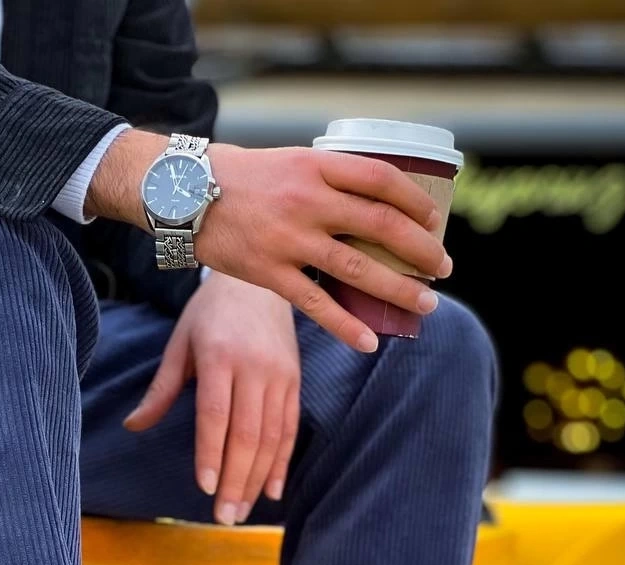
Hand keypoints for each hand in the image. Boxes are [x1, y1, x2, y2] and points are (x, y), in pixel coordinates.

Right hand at [92, 130, 451, 352]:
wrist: (182, 191)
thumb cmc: (241, 178)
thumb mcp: (290, 162)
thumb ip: (328, 180)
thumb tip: (374, 206)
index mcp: (316, 165)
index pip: (382, 180)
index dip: (415, 201)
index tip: (433, 221)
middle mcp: (307, 199)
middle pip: (381, 225)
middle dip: (420, 250)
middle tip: (443, 268)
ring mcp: (289, 239)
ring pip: (357, 268)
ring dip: (398, 289)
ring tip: (426, 304)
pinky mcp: (269, 272)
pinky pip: (317, 304)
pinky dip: (347, 326)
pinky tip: (369, 342)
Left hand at [123, 273, 299, 523]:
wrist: (258, 283)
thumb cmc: (209, 315)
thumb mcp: (180, 345)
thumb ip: (161, 389)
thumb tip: (133, 426)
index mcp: (220, 356)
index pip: (216, 415)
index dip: (212, 454)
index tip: (205, 488)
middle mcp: (254, 368)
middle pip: (247, 434)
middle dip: (235, 480)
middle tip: (224, 517)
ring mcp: (279, 377)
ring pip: (271, 438)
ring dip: (256, 480)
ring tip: (241, 511)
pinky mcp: (295, 383)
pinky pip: (289, 430)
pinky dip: (281, 464)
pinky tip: (271, 492)